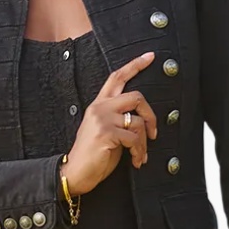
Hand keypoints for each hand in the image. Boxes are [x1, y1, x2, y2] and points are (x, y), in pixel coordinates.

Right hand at [61, 51, 157, 194]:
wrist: (75, 172)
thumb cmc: (93, 154)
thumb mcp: (105, 130)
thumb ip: (118, 118)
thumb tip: (143, 120)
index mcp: (99, 104)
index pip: (116, 78)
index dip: (135, 65)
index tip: (150, 56)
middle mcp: (100, 108)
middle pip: (136, 96)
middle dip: (151, 115)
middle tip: (153, 133)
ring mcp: (102, 119)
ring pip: (138, 122)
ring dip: (144, 143)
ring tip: (139, 155)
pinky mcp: (106, 133)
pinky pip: (134, 138)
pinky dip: (139, 151)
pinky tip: (135, 160)